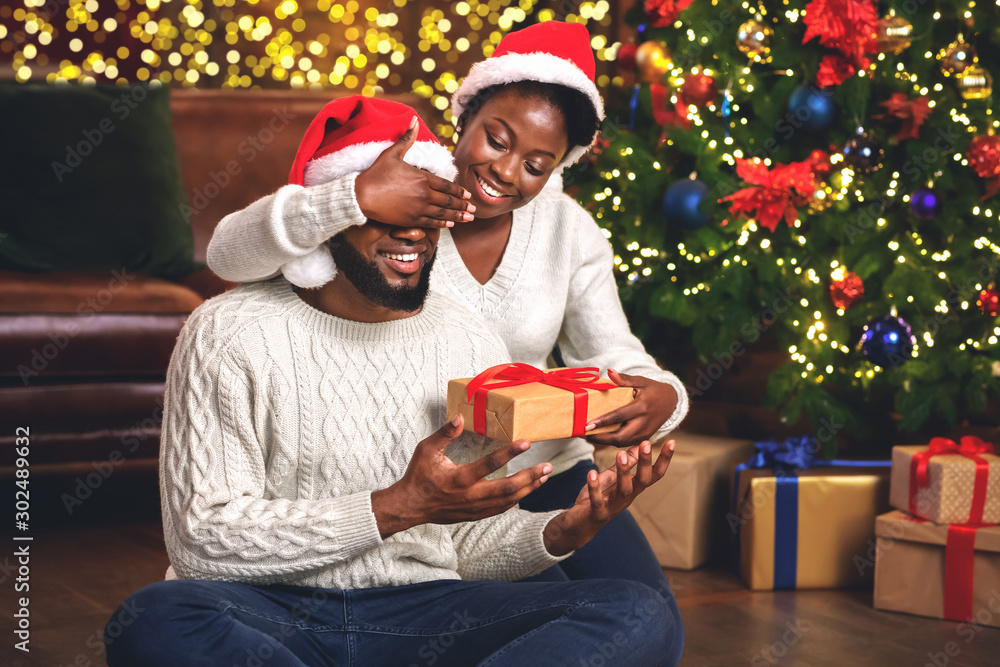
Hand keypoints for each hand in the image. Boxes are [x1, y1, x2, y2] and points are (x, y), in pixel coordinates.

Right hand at [354, 116, 475, 227]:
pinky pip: (431, 223)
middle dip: (462, 205)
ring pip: (443, 213)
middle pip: (448, 201)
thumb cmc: (376, 174)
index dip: (459, 192)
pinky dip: (442, 224)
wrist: (361, 196)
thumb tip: (414, 119)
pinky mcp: (411, 220)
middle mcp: (424, 194)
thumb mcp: (392, 153)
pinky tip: (450, 224)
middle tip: (473, 210)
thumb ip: (407, 138)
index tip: (468, 195)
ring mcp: (418, 209)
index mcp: (422, 178)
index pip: (447, 186)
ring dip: (457, 216)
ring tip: (468, 219)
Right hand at [371, 414, 550, 537]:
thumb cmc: (419, 476)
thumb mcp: (426, 450)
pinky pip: (501, 509)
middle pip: (508, 488)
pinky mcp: (475, 515)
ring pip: (508, 500)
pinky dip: (516, 499)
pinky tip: (526, 490)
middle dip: (530, 477)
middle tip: (547, 466)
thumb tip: (461, 417)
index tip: (526, 442)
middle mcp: (470, 496)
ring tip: (544, 476)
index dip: (510, 453)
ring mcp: (474, 508)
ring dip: (528, 488)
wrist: (410, 506)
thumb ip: (445, 433)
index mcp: (459, 479)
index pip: (490, 464)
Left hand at [543, 440, 674, 555]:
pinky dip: (595, 487)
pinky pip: (597, 500)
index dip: (664, 460)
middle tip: (647, 444)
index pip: (653, 474)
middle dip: (645, 463)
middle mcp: (627, 498)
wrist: (581, 525)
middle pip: (642, 481)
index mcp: (633, 488)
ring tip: (621, 454)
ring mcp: (613, 506)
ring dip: (624, 473)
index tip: (672, 442)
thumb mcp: (613, 477)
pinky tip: (591, 473)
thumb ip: (627, 464)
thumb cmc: (600, 498)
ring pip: (624, 490)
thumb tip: (640, 445)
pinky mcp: (597, 512)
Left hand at [584, 369, 677, 447]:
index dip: (602, 422)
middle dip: (601, 438)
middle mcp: (644, 423)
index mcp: (642, 407)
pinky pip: (627, 442)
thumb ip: (624, 379)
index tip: (587, 426)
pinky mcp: (645, 438)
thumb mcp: (641, 381)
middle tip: (584, 434)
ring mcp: (645, 433)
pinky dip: (613, 441)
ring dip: (605, 442)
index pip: (619, 416)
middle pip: (620, 436)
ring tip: (588, 436)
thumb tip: (609, 371)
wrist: (672, 402)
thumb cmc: (653, 389)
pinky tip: (601, 437)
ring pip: (623, 442)